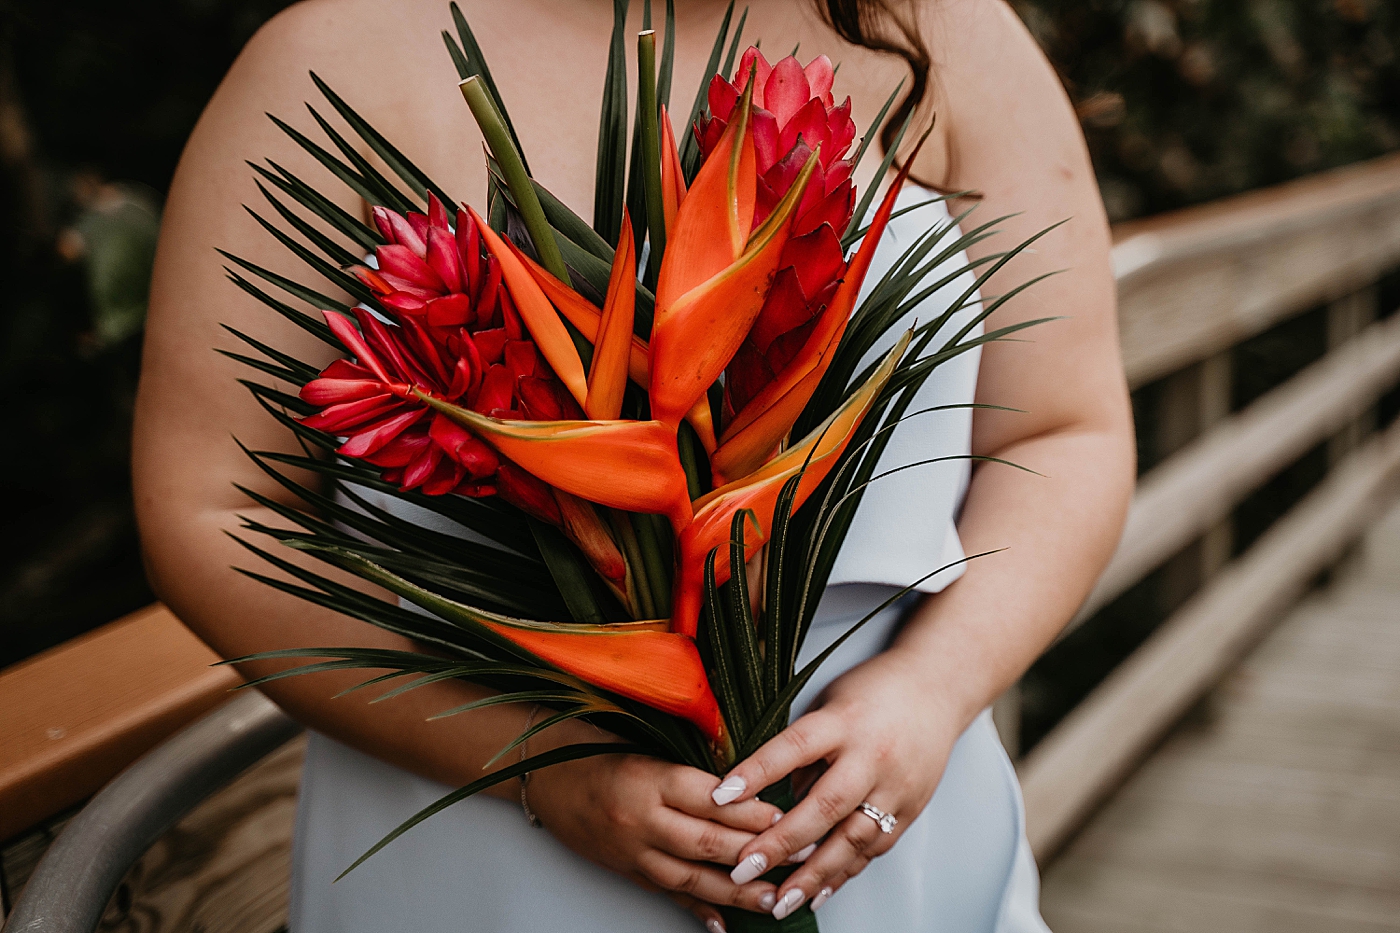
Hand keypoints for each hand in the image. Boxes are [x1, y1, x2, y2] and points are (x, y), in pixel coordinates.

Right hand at [526, 720, 785, 928]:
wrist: (546, 775)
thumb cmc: (600, 750)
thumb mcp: (646, 744)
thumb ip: (692, 765)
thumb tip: (749, 782)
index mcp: (649, 779)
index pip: (710, 799)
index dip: (750, 810)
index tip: (787, 814)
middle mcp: (640, 819)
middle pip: (707, 842)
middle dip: (757, 851)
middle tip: (800, 853)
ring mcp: (633, 851)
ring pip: (692, 877)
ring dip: (736, 891)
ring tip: (774, 898)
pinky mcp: (627, 871)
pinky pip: (667, 894)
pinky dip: (697, 909)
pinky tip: (723, 926)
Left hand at [709, 648, 965, 919]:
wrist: (937, 687)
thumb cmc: (873, 691)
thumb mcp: (829, 703)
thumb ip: (802, 749)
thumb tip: (775, 799)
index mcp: (843, 721)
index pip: (793, 748)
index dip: (756, 773)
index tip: (720, 796)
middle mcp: (871, 756)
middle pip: (824, 805)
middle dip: (781, 843)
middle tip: (743, 868)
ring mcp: (896, 786)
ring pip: (852, 839)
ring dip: (814, 875)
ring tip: (780, 901)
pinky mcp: (911, 808)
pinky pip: (874, 847)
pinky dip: (844, 873)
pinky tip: (818, 893)